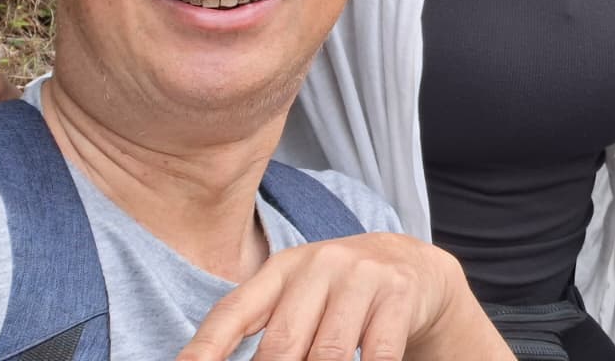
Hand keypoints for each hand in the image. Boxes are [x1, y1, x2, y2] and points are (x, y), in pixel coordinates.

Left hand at [175, 233, 514, 360]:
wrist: (410, 263)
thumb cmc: (338, 292)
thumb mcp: (298, 296)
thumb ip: (264, 328)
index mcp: (283, 268)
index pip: (233, 312)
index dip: (204, 350)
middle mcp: (320, 264)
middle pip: (281, 346)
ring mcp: (362, 276)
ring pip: (328, 355)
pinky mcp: (398, 292)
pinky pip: (377, 354)